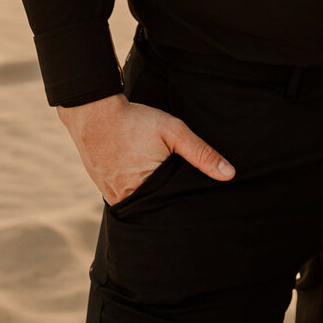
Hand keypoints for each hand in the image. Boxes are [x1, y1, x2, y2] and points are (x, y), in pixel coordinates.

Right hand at [56, 92, 234, 206]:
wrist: (94, 113)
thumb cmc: (136, 120)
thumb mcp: (174, 131)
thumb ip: (201, 153)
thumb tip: (228, 174)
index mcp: (148, 188)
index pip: (174, 207)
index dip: (185, 203)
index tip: (195, 200)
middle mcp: (128, 198)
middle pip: (156, 209)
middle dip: (168, 204)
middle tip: (180, 193)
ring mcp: (113, 196)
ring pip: (140, 205)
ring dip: (151, 199)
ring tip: (163, 188)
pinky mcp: (104, 189)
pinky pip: (125, 199)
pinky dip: (136, 194)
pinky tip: (143, 182)